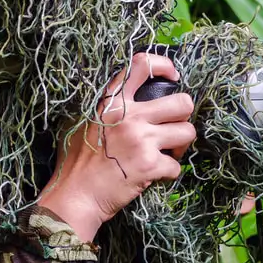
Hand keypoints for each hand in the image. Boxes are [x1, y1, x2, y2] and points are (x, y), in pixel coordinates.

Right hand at [36, 53, 195, 241]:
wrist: (74, 196)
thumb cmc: (75, 164)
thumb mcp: (82, 123)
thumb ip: (105, 109)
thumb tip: (127, 102)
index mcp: (112, 103)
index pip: (141, 66)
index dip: (164, 65)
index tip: (173, 77)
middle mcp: (129, 117)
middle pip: (182, 102)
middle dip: (183, 116)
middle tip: (172, 128)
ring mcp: (142, 140)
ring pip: (188, 132)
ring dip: (181, 145)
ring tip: (168, 153)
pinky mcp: (150, 165)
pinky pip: (176, 166)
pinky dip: (168, 173)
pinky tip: (154, 176)